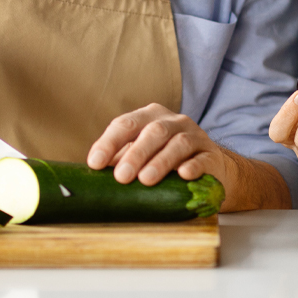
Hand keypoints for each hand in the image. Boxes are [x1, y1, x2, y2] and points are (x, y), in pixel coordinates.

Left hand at [87, 103, 228, 187]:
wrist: (209, 168)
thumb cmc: (164, 162)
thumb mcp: (140, 156)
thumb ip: (118, 161)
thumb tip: (86, 176)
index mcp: (149, 117)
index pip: (126, 124)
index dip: (109, 142)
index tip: (94, 163)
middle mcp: (173, 121)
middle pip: (153, 131)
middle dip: (136, 153)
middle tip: (121, 176)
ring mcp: (195, 136)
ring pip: (178, 143)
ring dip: (161, 161)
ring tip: (146, 179)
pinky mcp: (211, 155)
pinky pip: (202, 158)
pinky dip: (193, 166)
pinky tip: (183, 175)